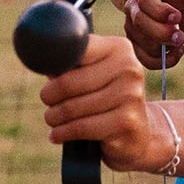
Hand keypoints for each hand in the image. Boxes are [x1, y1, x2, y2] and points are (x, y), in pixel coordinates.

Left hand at [39, 34, 176, 174]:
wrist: (139, 135)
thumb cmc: (106, 99)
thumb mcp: (94, 75)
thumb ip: (72, 65)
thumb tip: (44, 63)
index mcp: (119, 48)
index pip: (74, 50)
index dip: (53, 63)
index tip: (47, 75)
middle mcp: (129, 68)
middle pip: (67, 83)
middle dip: (49, 96)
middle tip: (48, 102)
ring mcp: (130, 96)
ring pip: (71, 108)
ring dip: (53, 117)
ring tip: (53, 119)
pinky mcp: (126, 122)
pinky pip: (79, 127)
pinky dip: (62, 132)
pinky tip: (57, 135)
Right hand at [124, 0, 183, 70]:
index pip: (146, 1)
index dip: (161, 11)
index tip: (177, 17)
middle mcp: (134, 9)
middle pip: (141, 24)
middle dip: (164, 34)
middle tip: (181, 36)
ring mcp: (132, 29)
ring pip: (146, 45)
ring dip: (167, 49)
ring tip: (181, 41)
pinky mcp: (136, 44)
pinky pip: (147, 61)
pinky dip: (164, 62)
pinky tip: (175, 52)